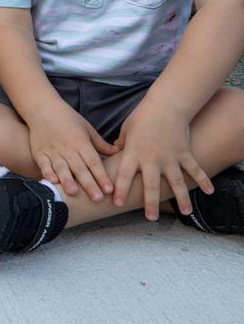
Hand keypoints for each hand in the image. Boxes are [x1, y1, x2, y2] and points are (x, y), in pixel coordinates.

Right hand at [26, 102, 116, 201]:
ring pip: (61, 168)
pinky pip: (44, 164)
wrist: (42, 109)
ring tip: (74, 193)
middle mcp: (67, 147)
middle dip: (89, 184)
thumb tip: (117, 153)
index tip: (110, 190)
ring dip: (68, 180)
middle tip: (98, 198)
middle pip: (80, 168)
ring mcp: (52, 150)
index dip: (102, 176)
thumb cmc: (67, 118)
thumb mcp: (87, 128)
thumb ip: (100, 143)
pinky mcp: (39, 152)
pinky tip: (52, 181)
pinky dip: (47, 173)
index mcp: (81, 142)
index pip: (93, 162)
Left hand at [112, 103, 212, 220]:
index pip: (124, 175)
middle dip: (150, 203)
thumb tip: (113, 153)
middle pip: (151, 185)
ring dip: (181, 198)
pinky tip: (210, 192)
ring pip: (176, 182)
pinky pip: (195, 169)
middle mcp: (151, 158)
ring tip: (186, 212)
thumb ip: (121, 145)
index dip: (120, 190)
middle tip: (150, 218)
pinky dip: (203, 180)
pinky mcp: (185, 153)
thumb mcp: (126, 131)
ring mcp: (170, 157)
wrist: (166, 105)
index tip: (116, 203)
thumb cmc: (142, 117)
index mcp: (133, 153)